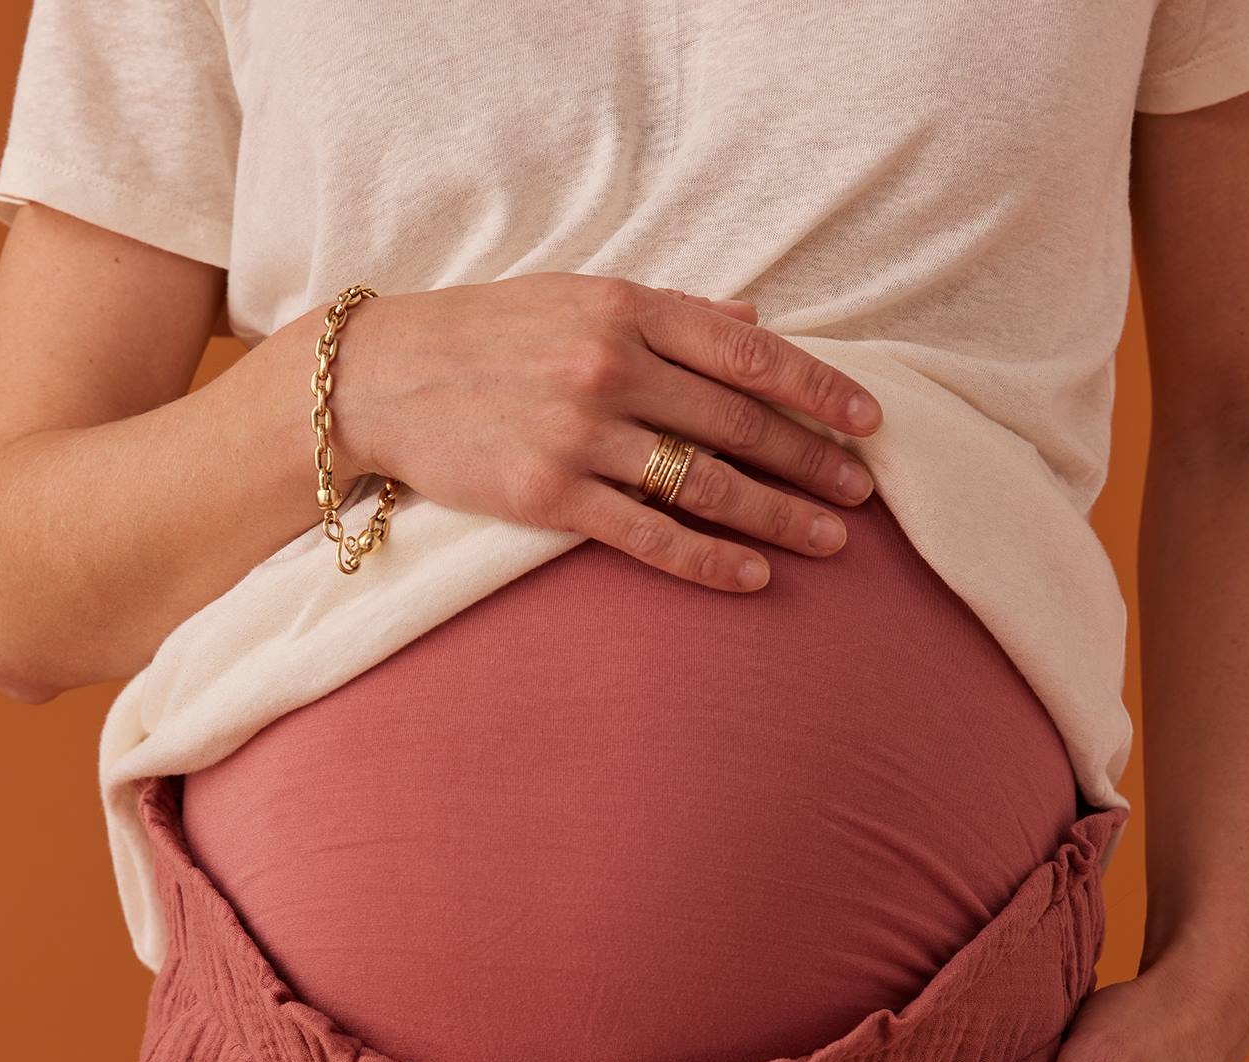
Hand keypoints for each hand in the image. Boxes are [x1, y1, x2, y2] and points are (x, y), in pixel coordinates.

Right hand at [330, 271, 882, 594]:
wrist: (380, 378)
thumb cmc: (485, 334)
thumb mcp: (576, 296)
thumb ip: (670, 313)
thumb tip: (754, 320)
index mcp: (625, 307)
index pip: (747, 353)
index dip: (818, 389)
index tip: (868, 420)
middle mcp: (609, 367)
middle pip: (739, 423)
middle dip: (813, 461)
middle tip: (863, 493)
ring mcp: (580, 434)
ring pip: (706, 483)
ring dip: (779, 517)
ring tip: (831, 542)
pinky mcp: (548, 495)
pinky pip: (647, 535)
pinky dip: (707, 559)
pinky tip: (753, 578)